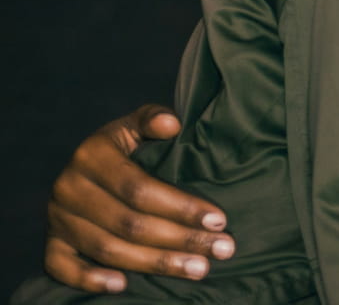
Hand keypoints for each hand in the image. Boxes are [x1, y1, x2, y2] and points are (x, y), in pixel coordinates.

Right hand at [44, 105, 234, 292]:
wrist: (83, 165)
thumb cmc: (122, 145)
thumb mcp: (134, 125)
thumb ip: (153, 119)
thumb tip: (172, 124)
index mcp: (92, 155)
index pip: (140, 188)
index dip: (180, 206)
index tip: (219, 220)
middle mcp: (70, 188)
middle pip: (129, 223)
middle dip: (180, 240)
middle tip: (221, 249)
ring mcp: (57, 219)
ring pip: (108, 250)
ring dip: (156, 264)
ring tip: (198, 269)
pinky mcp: (50, 243)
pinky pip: (62, 269)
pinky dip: (91, 280)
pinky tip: (123, 286)